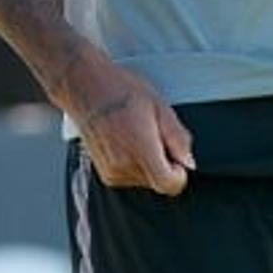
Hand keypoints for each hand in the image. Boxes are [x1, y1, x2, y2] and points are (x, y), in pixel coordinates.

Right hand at [54, 47, 194, 194]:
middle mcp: (124, 166)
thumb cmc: (120, 90)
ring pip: (146, 180)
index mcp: (140, 149)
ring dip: (149, 163)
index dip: (179, 173)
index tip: (176, 157)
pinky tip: (126, 140)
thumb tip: (188, 162)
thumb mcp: (159, 106)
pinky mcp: (105, 173)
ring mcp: (112, 172)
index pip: (169, 185)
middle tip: (153, 135)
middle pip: (159, 182)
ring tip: (137, 134)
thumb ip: (178, 138)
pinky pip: (131, 177)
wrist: (84, 86)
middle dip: (163, 163)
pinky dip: (135, 163)